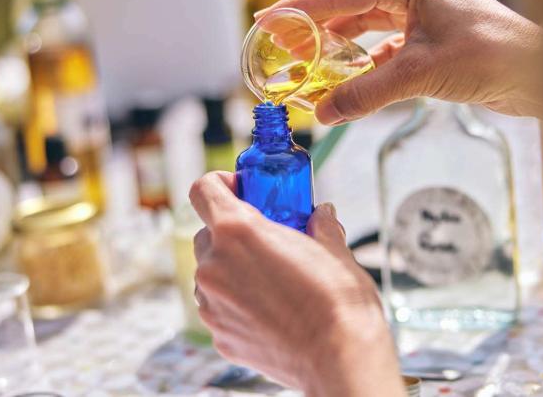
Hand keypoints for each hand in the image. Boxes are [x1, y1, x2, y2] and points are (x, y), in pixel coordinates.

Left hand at [190, 172, 403, 396]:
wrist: (339, 358)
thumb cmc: (337, 303)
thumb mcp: (333, 250)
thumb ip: (320, 226)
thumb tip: (321, 215)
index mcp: (237, 232)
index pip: (203, 191)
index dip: (220, 184)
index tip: (241, 191)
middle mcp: (215, 266)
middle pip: (206, 234)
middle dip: (231, 233)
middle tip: (266, 240)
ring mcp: (212, 305)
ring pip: (211, 273)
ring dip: (232, 270)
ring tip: (271, 280)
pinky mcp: (219, 336)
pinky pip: (220, 308)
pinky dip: (237, 303)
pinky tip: (270, 310)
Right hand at [258, 0, 542, 124]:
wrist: (542, 72)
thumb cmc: (492, 57)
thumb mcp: (421, 74)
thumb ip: (367, 93)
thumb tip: (322, 113)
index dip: (300, 9)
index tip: (265, 20)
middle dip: (313, 21)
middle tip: (279, 41)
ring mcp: (421, 8)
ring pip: (363, 21)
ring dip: (335, 41)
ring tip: (304, 61)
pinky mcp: (428, 33)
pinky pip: (382, 42)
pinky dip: (361, 59)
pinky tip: (344, 78)